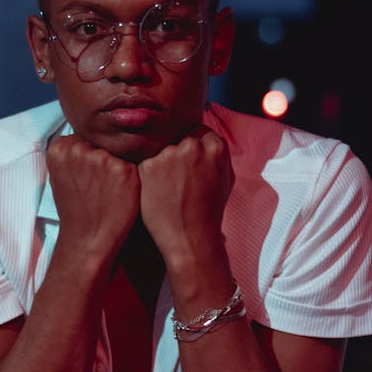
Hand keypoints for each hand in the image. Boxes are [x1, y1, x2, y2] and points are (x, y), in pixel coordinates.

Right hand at [46, 134, 139, 259]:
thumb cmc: (77, 207)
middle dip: (104, 159)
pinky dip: (130, 178)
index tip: (88, 176)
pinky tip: (120, 193)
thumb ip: (73, 152)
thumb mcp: (63, 175)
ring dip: (118, 167)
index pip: (84, 137)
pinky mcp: (124, 170)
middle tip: (99, 185)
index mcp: (59, 147)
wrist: (88, 238)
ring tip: (108, 190)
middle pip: (101, 142)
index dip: (90, 156)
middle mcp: (78, 149)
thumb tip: (90, 132)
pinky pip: (133, 163)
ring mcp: (102, 158)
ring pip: (118, 151)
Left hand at [138, 127, 233, 271]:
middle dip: (175, 154)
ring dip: (160, 164)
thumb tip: (208, 141)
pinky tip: (156, 193)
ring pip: (160, 149)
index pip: (198, 132)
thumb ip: (216, 156)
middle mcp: (193, 146)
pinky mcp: (149, 166)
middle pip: (178, 138)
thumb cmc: (209, 213)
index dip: (190, 148)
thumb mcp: (225, 179)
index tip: (187, 163)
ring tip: (168, 189)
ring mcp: (169, 154)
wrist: (191, 239)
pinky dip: (147, 177)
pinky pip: (146, 164)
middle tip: (175, 178)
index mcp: (215, 147)